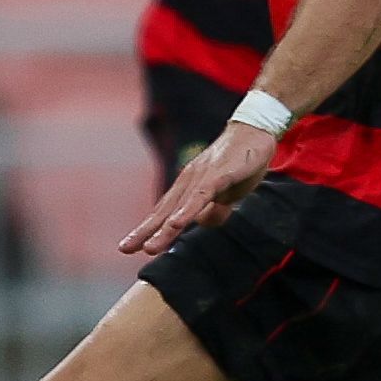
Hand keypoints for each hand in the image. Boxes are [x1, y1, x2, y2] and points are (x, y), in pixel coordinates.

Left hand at [121, 120, 276, 254]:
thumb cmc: (240, 162)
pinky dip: (188, 210)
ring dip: (164, 228)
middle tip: (125, 249)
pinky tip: (178, 224)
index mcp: (188, 187)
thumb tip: (203, 224)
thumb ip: (215, 209)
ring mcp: (202, 177)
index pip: (163, 212)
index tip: (130, 246)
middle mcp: (188, 182)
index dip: (147, 229)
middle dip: (144, 232)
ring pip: (179, 207)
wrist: (255, 132)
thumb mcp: (227, 193)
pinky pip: (201, 195)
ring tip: (149, 247)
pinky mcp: (219, 174)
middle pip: (164, 211)